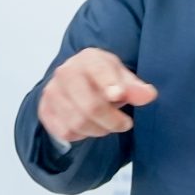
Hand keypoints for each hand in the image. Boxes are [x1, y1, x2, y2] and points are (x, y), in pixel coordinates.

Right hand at [36, 48, 157, 143]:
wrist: (74, 80)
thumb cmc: (102, 77)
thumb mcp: (122, 76)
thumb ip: (135, 87)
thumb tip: (149, 95)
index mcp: (89, 59)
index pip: (99, 71)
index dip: (109, 84)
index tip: (119, 95)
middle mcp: (65, 72)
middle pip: (90, 105)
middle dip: (112, 121)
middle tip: (125, 124)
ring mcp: (52, 92)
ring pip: (78, 123)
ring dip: (99, 129)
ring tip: (108, 123)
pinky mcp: (45, 110)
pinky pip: (66, 132)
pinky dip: (82, 135)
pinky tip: (89, 125)